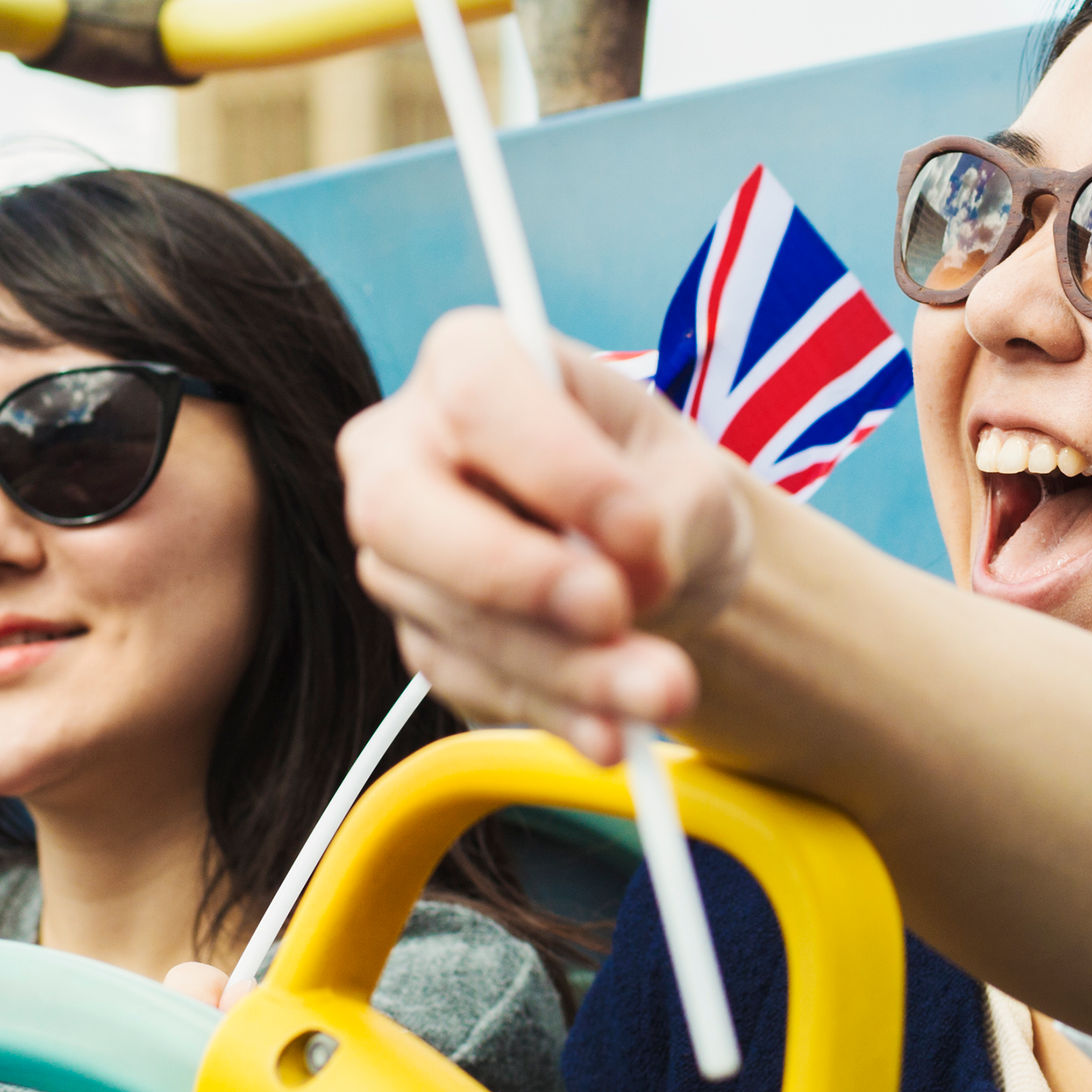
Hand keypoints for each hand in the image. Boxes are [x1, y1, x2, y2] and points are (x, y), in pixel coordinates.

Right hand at [338, 309, 752, 760]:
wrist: (652, 558)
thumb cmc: (657, 486)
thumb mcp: (691, 477)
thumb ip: (666, 511)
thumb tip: (630, 577)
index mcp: (468, 362)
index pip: (475, 397)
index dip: (552, 467)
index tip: (640, 527)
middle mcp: (402, 450)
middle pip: (400, 510)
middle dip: (511, 573)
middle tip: (611, 612)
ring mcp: (400, 553)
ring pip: (450, 615)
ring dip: (562, 666)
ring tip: (663, 690)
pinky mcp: (421, 636)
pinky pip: (469, 682)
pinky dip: (551, 712)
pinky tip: (614, 730)